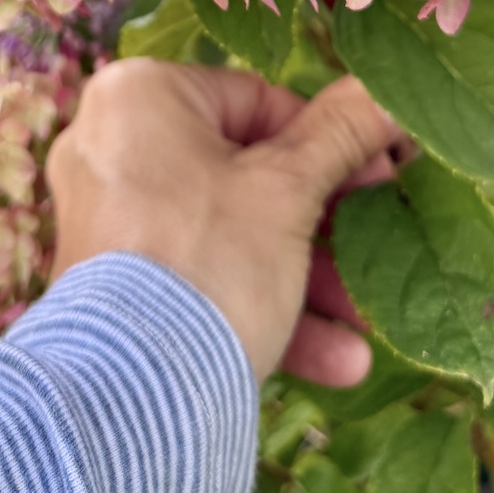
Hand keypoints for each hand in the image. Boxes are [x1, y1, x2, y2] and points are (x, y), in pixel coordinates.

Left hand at [46, 58, 406, 385]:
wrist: (134, 399)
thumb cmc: (209, 261)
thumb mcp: (289, 190)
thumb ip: (341, 134)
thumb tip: (386, 93)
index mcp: (139, 95)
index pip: (256, 101)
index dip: (328, 141)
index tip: (381, 173)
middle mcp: (108, 147)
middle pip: (244, 173)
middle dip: (321, 222)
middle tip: (376, 241)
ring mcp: (107, 221)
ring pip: (227, 234)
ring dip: (305, 277)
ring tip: (363, 317)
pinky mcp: (111, 288)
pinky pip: (196, 279)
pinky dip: (260, 307)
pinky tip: (337, 359)